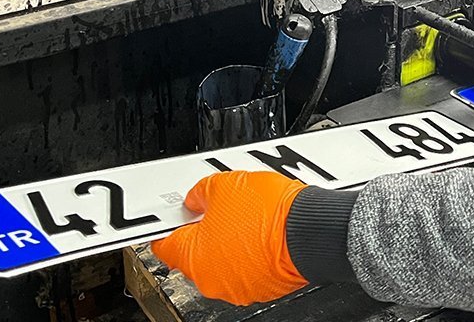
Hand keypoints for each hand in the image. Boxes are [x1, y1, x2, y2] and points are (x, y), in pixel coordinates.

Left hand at [150, 171, 308, 304]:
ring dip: (227, 242)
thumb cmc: (269, 213)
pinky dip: (250, 253)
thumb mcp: (223, 185)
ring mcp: (238, 288)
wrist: (309, 230)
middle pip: (194, 254)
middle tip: (217, 207)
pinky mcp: (263, 288)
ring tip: (246, 217)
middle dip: (203, 230)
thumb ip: (199, 193)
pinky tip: (261, 231)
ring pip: (222, 262)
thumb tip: (196, 198)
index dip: (169, 222)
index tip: (175, 213)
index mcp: (192, 257)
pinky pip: (247, 268)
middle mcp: (211, 280)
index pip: (164, 242)